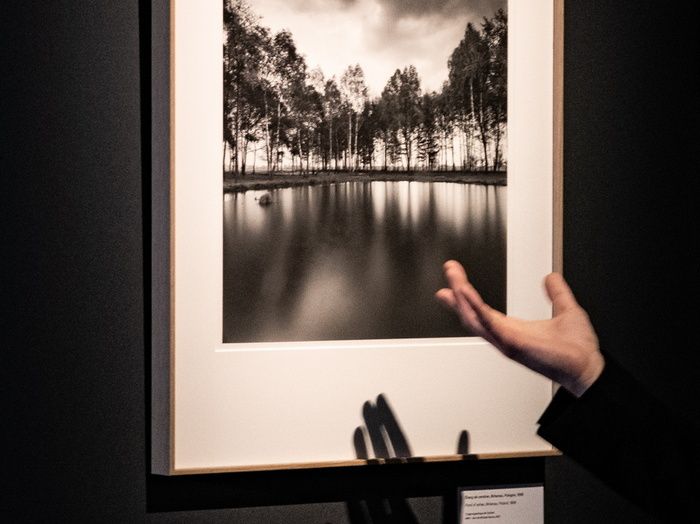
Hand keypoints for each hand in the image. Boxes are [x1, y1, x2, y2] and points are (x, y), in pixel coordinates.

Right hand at [436, 260, 603, 396]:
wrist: (588, 366)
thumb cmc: (576, 349)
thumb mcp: (566, 309)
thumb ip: (557, 293)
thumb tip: (551, 277)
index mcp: (512, 329)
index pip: (481, 310)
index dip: (466, 295)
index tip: (455, 279)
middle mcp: (505, 336)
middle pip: (471, 313)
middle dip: (457, 291)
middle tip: (450, 270)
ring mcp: (506, 341)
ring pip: (474, 319)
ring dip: (462, 298)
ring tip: (455, 278)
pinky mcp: (513, 343)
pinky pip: (490, 324)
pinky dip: (477, 308)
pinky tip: (468, 294)